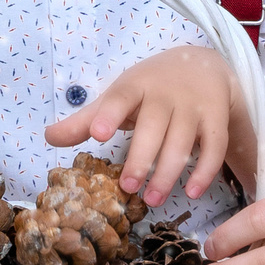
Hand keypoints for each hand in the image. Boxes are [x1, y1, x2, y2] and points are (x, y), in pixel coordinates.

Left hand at [44, 47, 241, 202]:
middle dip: (141, 158)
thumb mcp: (119, 97)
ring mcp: (193, 107)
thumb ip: (86, 120)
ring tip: (152, 199)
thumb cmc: (152, 87)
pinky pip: (214, 148)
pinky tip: (192, 192)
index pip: (121, 98)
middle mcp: (166, 94)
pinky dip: (205, 171)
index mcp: (136, 86)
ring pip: (183, 142)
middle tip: (128, 187)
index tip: (97, 135)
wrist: (205, 66)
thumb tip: (48, 137)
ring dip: (168, 172)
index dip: (109, 115)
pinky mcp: (216, 120)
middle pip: (154, 127)